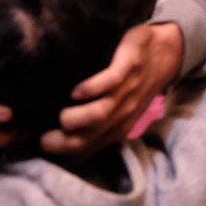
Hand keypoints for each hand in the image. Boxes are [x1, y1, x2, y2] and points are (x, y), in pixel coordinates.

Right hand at [41, 22, 183, 158]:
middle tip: (44, 139)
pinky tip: (77, 91)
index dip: (65, 153)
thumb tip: (61, 132)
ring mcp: (127, 90)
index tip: (41, 149)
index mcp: (118, 126)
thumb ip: (95, 121)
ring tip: (61, 117)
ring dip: (79, 119)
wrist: (164, 52)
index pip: (90, 149)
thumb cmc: (136, 82)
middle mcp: (123, 113)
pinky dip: (92, 88)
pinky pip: (111, 81)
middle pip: (92, 136)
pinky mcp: (129, 65)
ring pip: (102, 113)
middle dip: (66, 142)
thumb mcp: (120, 107)